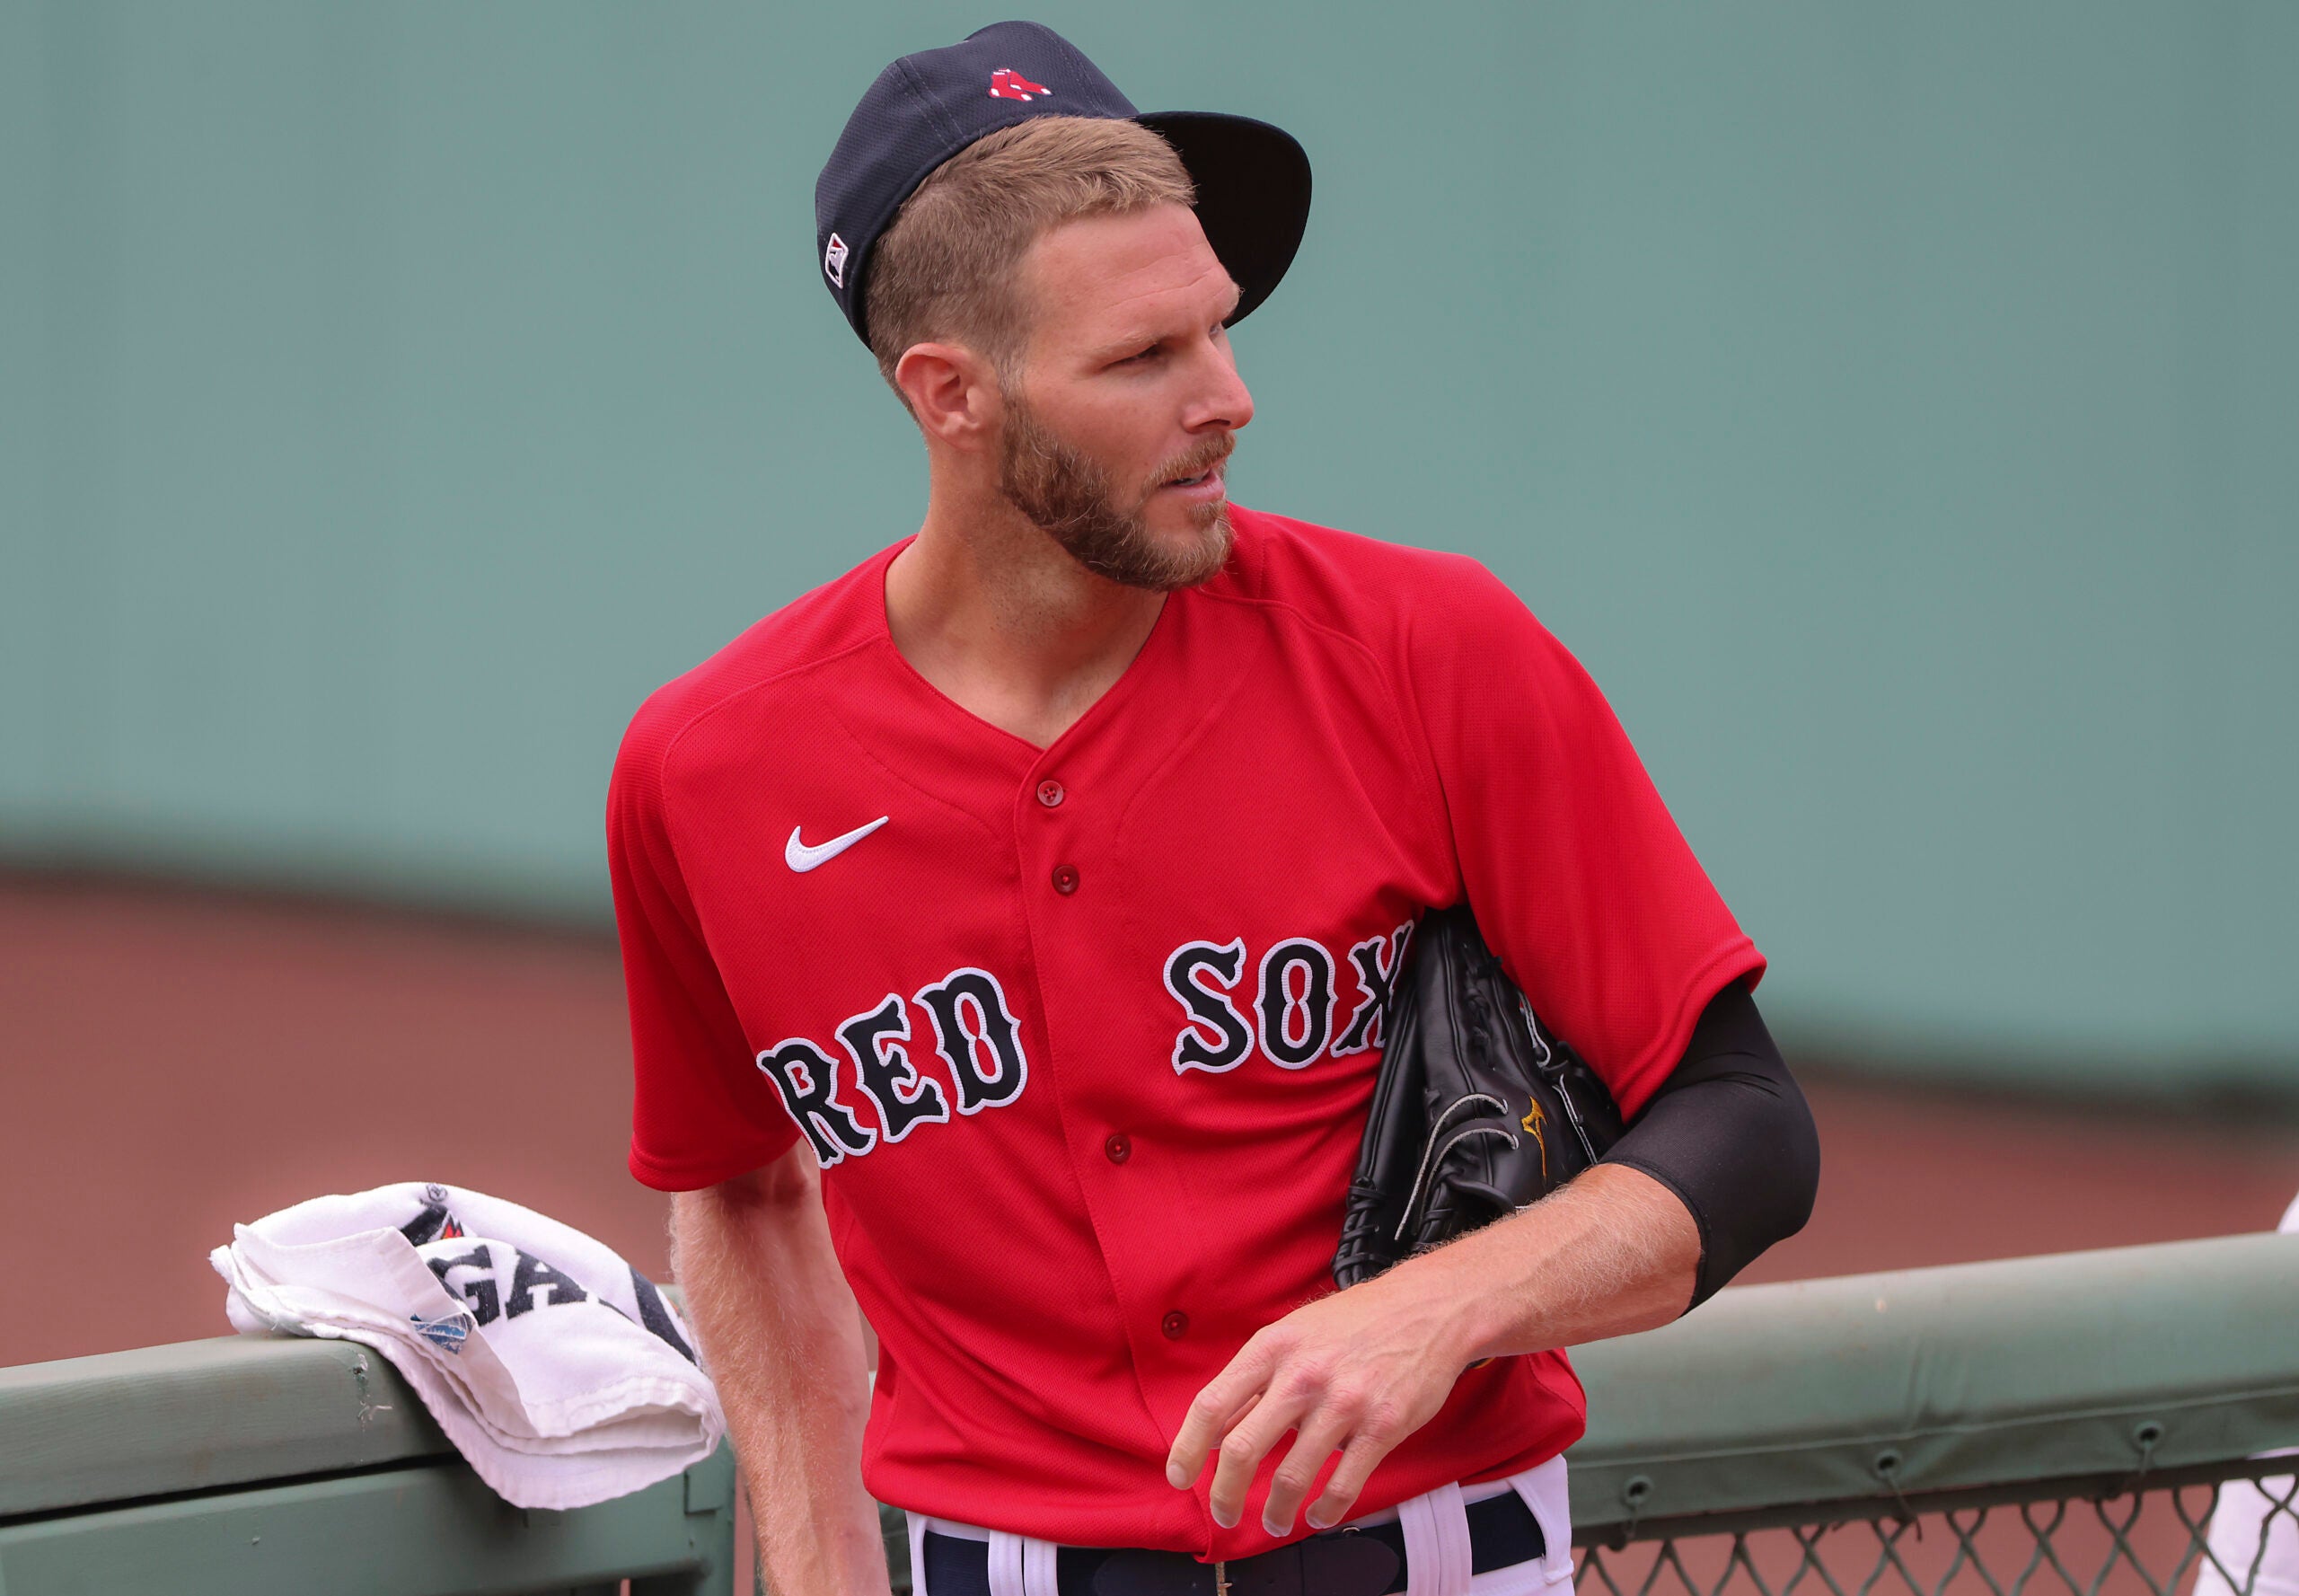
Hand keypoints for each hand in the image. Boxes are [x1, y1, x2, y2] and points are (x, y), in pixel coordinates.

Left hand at [1163, 1255, 1486, 1537]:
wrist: (1428, 1310)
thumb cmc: (1356, 1322)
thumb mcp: (1293, 1335)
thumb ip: (1253, 1383)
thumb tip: (1213, 1430)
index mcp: (1272, 1347)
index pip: (1212, 1404)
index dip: (1187, 1449)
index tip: (1180, 1477)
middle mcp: (1303, 1374)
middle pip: (1243, 1449)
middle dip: (1225, 1495)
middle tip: (1224, 1513)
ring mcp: (1345, 1401)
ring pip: (1292, 1476)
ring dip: (1276, 1511)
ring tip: (1275, 1520)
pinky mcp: (1383, 1426)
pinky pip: (1343, 1484)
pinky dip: (1325, 1510)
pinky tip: (1318, 1514)